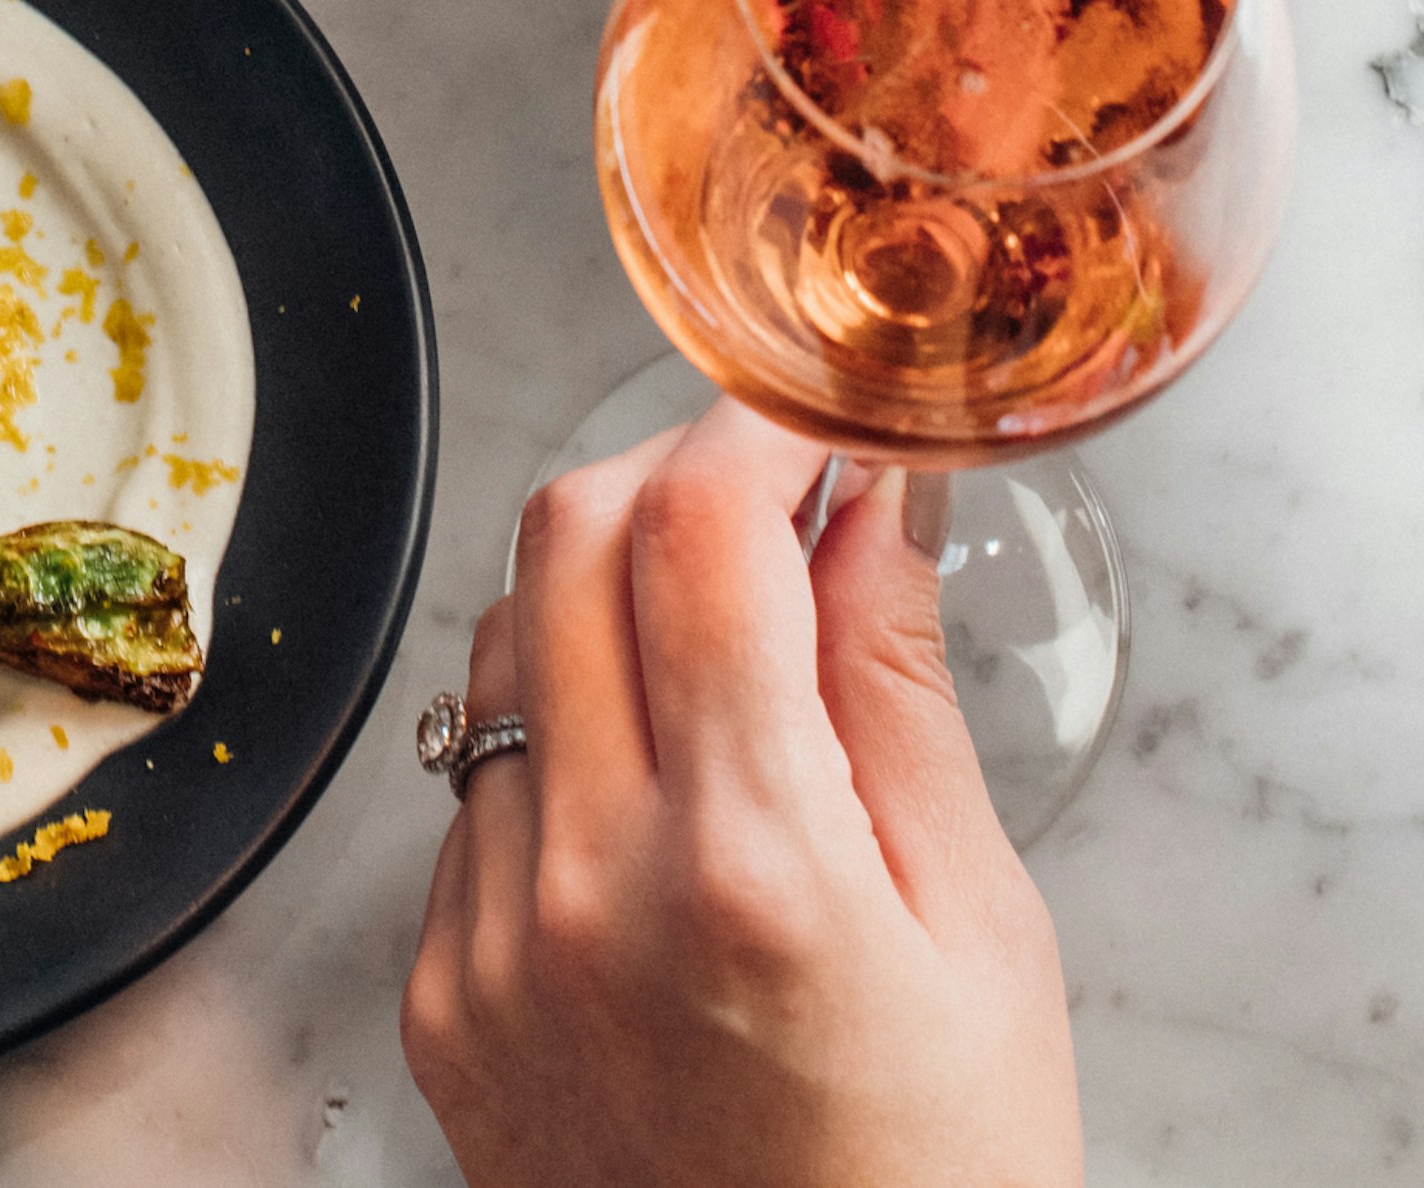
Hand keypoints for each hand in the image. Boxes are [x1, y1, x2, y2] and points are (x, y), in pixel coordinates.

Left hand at [401, 404, 1082, 1187]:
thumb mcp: (983, 937)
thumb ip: (899, 692)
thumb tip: (869, 505)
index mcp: (750, 865)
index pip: (698, 531)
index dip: (752, 429)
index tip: (806, 418)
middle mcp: (588, 891)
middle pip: (565, 538)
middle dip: (665, 475)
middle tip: (761, 504)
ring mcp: (491, 948)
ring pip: (503, 643)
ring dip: (601, 596)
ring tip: (717, 652)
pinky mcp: (440, 1003)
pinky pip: (476, 788)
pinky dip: (560, 742)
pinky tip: (655, 801)